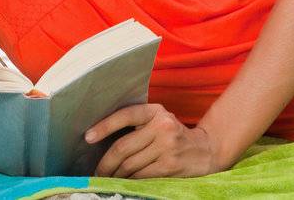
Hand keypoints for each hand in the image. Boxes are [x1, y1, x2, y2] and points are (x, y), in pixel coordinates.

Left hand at [87, 102, 226, 178]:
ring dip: (116, 175)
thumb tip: (102, 141)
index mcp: (156, 111)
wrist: (206, 150)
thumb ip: (138, 126)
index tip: (88, 137)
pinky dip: (129, 181)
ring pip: (130, 165)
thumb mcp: (160, 122)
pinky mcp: (169, 165)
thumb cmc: (174, 136)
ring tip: (108, 179)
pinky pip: (140, 176)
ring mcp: (167, 146)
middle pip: (123, 147)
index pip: (126, 115)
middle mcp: (162, 125)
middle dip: (105, 163)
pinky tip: (124, 182)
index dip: (105, 126)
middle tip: (96, 172)